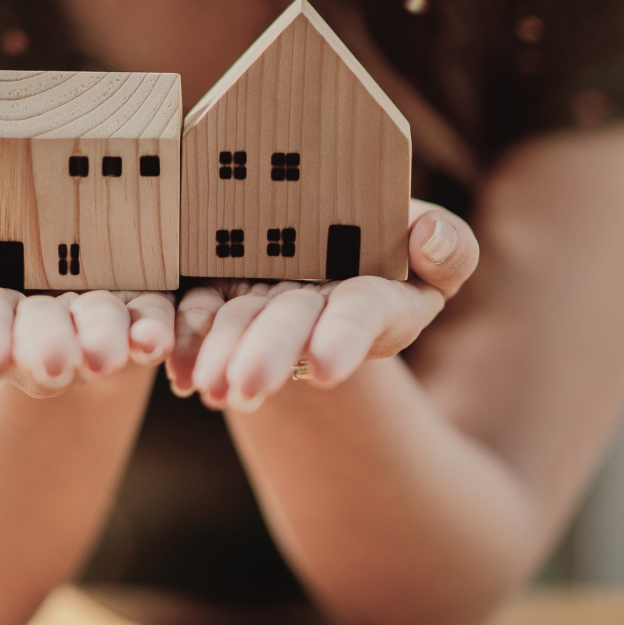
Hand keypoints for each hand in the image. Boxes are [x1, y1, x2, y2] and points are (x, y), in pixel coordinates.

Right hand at [0, 206, 174, 395]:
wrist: (41, 249)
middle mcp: (36, 327)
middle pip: (41, 336)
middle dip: (46, 347)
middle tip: (53, 363)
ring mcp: (91, 318)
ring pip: (100, 330)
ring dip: (105, 341)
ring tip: (108, 354)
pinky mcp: (140, 303)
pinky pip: (150, 319)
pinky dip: (153, 331)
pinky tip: (157, 339)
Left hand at [166, 201, 478, 411]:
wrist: (317, 243)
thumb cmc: (386, 237)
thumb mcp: (425, 239)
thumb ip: (447, 246)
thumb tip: (430, 240)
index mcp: (368, 293)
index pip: (359, 314)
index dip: (343, 338)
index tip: (325, 367)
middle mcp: (314, 306)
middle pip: (290, 326)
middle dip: (270, 354)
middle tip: (245, 387)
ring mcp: (265, 305)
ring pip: (240, 326)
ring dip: (221, 356)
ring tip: (204, 387)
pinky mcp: (219, 295)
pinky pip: (198, 316)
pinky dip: (186, 343)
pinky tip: (176, 371)